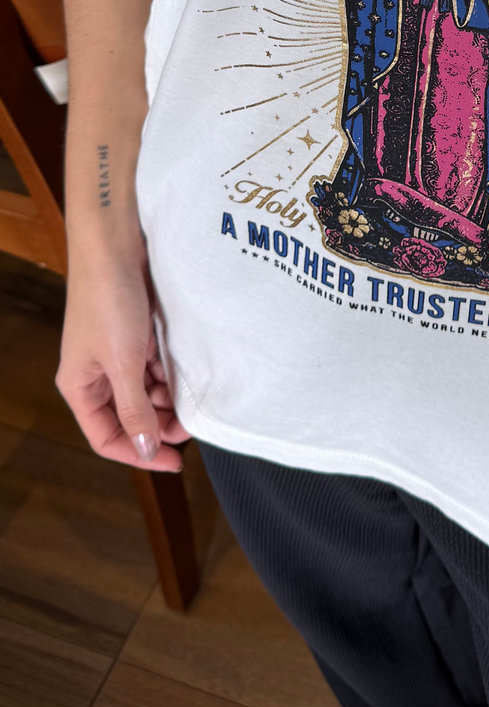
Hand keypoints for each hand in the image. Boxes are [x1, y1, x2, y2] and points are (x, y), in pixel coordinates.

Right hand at [57, 240, 190, 471]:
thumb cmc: (109, 301)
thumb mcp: (124, 362)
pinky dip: (167, 373)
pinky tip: (184, 372)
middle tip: (190, 428)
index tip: (174, 461)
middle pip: (127, 416)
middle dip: (157, 425)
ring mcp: (114, 353)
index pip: (107, 437)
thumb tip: (144, 449)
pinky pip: (151, 366)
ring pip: (143, 391)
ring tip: (190, 400)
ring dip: (165, 399)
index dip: (139, 453)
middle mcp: (95, 374)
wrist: (114, 245)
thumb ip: (134, 408)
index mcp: (80, 387)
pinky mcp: (133, 334)